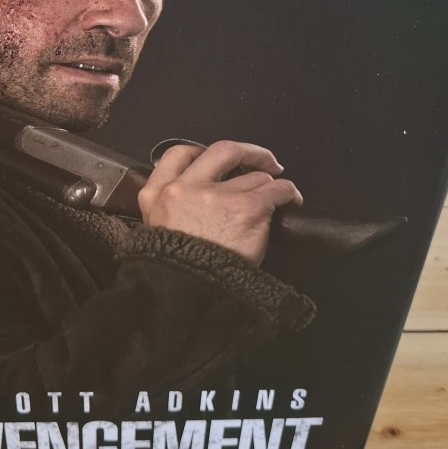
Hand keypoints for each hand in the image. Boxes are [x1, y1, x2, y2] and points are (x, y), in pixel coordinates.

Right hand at [137, 140, 302, 265]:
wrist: (190, 298)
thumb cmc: (176, 272)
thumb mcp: (156, 232)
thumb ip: (170, 208)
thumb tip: (202, 193)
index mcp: (155, 195)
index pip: (178, 154)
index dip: (202, 152)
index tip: (219, 162)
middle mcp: (183, 188)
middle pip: (222, 150)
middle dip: (249, 153)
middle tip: (264, 162)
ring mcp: (215, 196)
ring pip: (253, 176)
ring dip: (267, 186)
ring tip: (274, 198)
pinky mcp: (245, 208)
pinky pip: (276, 189)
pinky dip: (287, 192)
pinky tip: (291, 199)